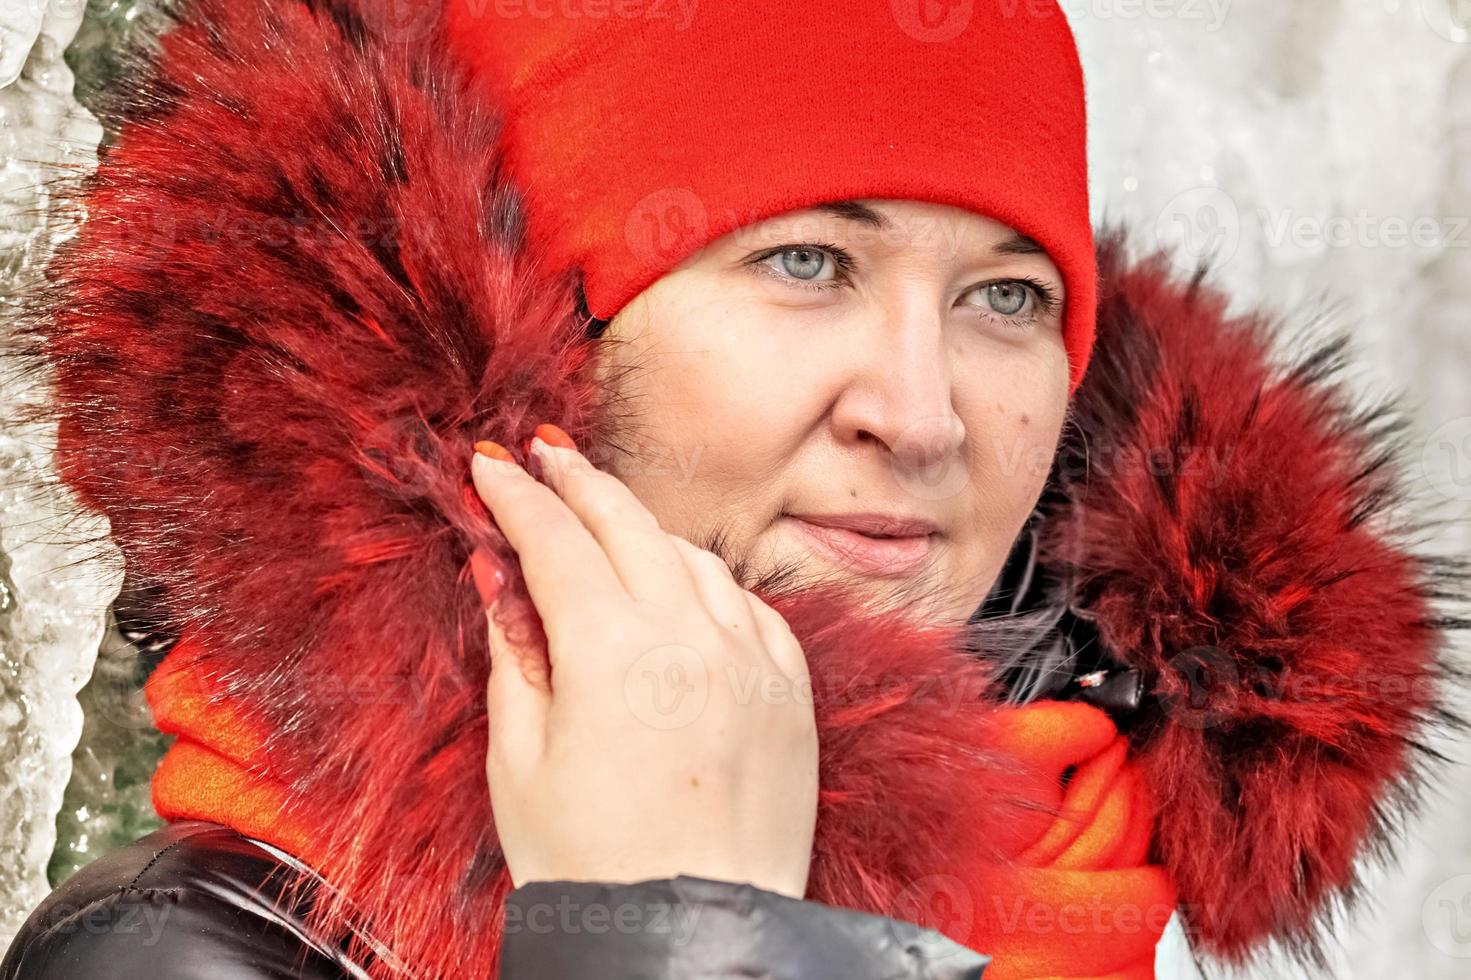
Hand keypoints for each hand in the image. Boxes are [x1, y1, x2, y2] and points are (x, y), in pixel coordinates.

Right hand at [471, 426, 817, 899]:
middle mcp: (691, 638)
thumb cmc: (593, 864)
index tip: (490, 469)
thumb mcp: (520, 761)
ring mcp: (751, 660)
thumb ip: (514, 652)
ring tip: (605, 523)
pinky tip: (682, 588)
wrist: (692, 939)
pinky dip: (707, 583)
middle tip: (544, 456)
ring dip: (644, 529)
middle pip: (628, 525)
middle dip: (578, 481)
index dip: (516, 499)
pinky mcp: (789, 689)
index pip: (555, 542)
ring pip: (693, 557)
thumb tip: (498, 573)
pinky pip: (748, 605)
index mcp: (613, 653)